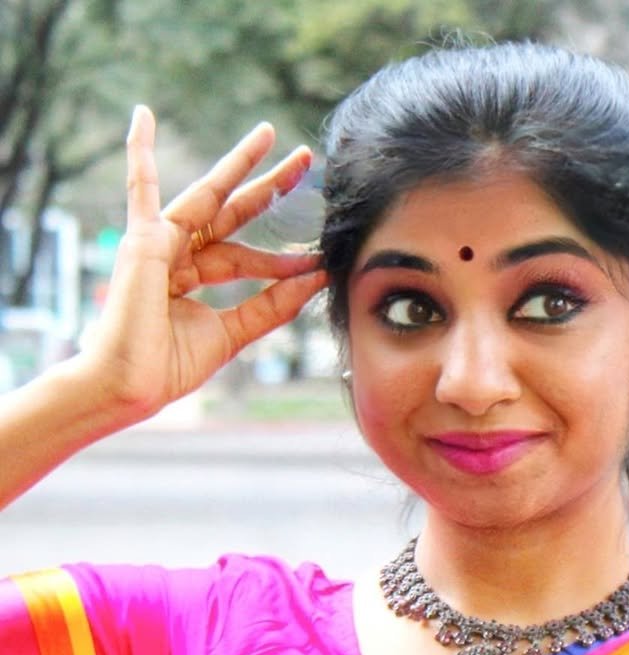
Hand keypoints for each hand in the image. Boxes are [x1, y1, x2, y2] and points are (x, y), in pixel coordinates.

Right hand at [81, 105, 326, 418]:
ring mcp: (159, 244)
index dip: (283, 260)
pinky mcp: (142, 243)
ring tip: (269, 134)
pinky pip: (141, 191)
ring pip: (208, 197)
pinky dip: (140, 154)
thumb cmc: (168, 366)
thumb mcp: (234, 334)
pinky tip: (143, 117)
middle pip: (234, 213)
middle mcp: (178, 254)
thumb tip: (315, 278)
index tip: (319, 260)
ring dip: (239, 164)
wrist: (131, 386)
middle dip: (271, 187)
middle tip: (305, 159)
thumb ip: (272, 306)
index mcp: (196, 276)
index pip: (248, 256)